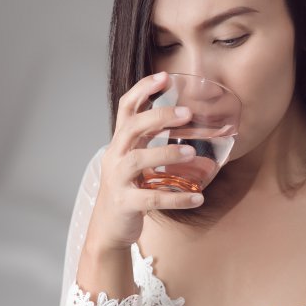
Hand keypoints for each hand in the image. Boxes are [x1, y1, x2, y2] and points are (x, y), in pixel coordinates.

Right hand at [84, 71, 203, 252]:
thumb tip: (186, 120)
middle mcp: (115, 156)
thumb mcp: (136, 159)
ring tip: (192, 153)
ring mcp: (117, 180)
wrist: (108, 228)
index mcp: (120, 142)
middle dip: (157, 116)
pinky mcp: (125, 203)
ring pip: (138, 160)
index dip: (143, 90)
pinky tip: (197, 197)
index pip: (126, 108)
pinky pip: (151, 198)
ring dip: (166, 154)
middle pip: (131, 128)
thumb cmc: (128, 188)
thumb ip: (151, 140)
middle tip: (187, 112)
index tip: (164, 76)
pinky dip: (177, 198)